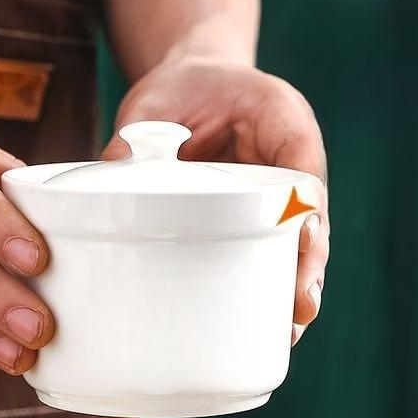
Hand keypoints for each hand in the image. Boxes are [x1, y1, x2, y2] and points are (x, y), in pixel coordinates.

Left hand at [103, 57, 328, 345]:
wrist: (193, 87)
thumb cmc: (181, 88)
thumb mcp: (157, 99)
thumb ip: (137, 134)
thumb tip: (106, 180)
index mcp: (280, 120)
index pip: (304, 168)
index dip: (306, 211)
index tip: (303, 242)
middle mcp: (289, 163)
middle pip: (311, 220)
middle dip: (308, 267)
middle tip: (300, 310)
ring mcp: (276, 197)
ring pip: (296, 246)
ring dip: (294, 287)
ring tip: (290, 330)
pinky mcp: (256, 220)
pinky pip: (268, 253)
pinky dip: (269, 286)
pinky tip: (266, 324)